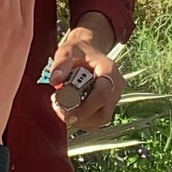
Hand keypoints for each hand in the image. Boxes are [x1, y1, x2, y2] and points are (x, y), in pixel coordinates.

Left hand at [49, 14, 125, 130]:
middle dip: (80, 117)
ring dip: (80, 120)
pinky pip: (97, 120)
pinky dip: (82, 120)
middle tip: (59, 111)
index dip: (86, 108)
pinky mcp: (108, 105)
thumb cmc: (79, 51)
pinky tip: (69, 110)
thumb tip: (55, 81)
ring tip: (61, 108)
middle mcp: (116, 85)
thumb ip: (61, 63)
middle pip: (103, 112)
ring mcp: (114, 97)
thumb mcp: (67, 50)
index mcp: (109, 70)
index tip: (68, 115)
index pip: (102, 94)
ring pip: (101, 119)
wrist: (88, 51)